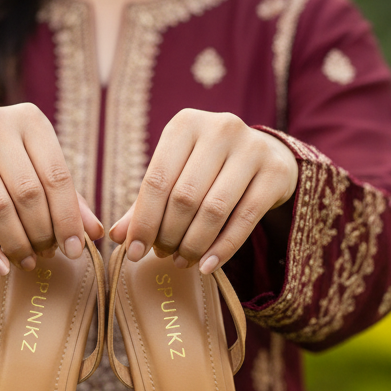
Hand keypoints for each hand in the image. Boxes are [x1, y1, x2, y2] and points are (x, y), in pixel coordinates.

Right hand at [0, 103, 102, 274]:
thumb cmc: (5, 166)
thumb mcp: (39, 171)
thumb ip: (68, 199)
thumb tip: (97, 234)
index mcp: (29, 119)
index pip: (56, 176)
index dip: (68, 219)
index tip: (75, 251)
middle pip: (28, 193)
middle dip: (42, 232)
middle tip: (46, 255)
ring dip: (17, 243)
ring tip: (27, 262)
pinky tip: (0, 266)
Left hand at [108, 110, 298, 273]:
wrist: (267, 156)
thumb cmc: (208, 169)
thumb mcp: (176, 175)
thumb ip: (146, 203)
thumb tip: (116, 237)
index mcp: (185, 124)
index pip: (156, 180)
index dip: (143, 222)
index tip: (133, 253)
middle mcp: (219, 129)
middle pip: (184, 197)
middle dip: (169, 235)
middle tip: (163, 256)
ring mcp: (251, 148)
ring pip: (213, 210)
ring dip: (193, 244)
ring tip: (182, 261)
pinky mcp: (274, 173)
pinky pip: (244, 219)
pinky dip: (223, 248)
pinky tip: (208, 266)